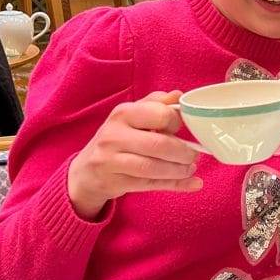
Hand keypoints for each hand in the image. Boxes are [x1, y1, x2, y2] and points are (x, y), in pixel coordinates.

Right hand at [68, 90, 200, 219]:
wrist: (85, 171)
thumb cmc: (117, 139)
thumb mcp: (131, 116)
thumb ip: (155, 104)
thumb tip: (178, 95)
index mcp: (123, 113)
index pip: (159, 114)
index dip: (177, 122)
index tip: (182, 129)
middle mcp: (114, 135)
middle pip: (159, 144)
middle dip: (184, 152)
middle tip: (194, 154)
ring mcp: (112, 160)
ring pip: (154, 167)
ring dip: (180, 170)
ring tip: (190, 168)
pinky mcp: (115, 182)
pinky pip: (151, 185)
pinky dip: (176, 184)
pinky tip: (192, 182)